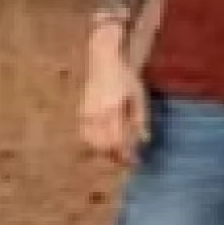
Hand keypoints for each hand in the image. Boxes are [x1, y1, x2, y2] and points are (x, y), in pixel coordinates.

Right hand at [78, 51, 148, 166]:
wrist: (105, 62)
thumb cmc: (126, 78)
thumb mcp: (139, 97)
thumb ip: (140, 120)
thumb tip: (143, 141)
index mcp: (112, 109)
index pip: (118, 140)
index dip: (127, 154)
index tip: (136, 161)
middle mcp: (96, 114)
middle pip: (104, 145)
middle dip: (117, 155)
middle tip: (129, 159)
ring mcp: (85, 114)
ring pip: (92, 143)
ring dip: (106, 151)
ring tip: (119, 151)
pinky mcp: (80, 113)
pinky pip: (86, 135)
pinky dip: (96, 142)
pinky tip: (106, 142)